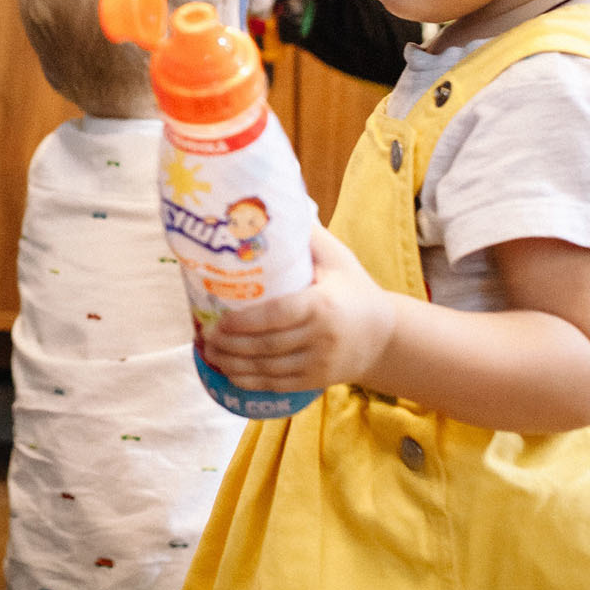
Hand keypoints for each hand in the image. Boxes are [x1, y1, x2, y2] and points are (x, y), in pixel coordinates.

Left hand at [199, 226, 395, 394]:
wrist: (385, 336)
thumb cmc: (354, 289)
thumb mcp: (338, 258)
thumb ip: (308, 236)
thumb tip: (275, 204)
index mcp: (323, 305)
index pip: (278, 316)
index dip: (245, 322)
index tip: (218, 320)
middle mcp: (322, 338)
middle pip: (267, 347)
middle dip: (230, 345)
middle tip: (204, 336)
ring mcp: (320, 363)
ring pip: (268, 370)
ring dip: (234, 365)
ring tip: (209, 353)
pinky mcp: (317, 381)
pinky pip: (277, 385)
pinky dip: (250, 382)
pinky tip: (229, 373)